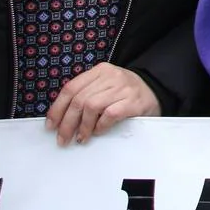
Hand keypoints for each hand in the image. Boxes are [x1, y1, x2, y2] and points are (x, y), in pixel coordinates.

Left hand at [46, 63, 160, 145]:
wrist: (158, 90)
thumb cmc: (126, 92)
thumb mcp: (105, 86)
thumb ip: (86, 94)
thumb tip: (60, 118)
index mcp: (100, 70)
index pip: (71, 88)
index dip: (57, 109)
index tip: (51, 125)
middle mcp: (111, 76)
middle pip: (79, 100)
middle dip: (67, 123)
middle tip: (63, 139)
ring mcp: (123, 88)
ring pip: (91, 107)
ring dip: (83, 126)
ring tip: (82, 137)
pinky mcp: (133, 101)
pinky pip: (110, 114)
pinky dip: (100, 126)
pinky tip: (99, 131)